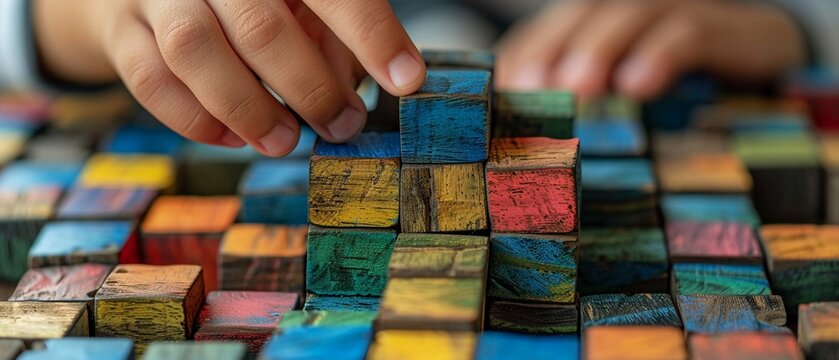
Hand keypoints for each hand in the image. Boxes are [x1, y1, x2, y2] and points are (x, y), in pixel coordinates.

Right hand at [34, 0, 425, 155]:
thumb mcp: (298, 3)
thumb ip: (330, 36)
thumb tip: (352, 88)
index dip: (371, 33)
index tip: (406, 79)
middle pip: (260, 27)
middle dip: (311, 89)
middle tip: (342, 125)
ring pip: (196, 53)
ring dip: (250, 110)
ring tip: (286, 140)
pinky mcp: (121, 29)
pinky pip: (152, 82)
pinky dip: (198, 121)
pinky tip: (235, 137)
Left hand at [496, 0, 805, 99]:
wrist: (768, 68)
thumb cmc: (678, 95)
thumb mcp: (621, 109)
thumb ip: (582, 112)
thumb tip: (528, 147)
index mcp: (597, 27)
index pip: (548, 34)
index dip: (525, 58)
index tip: (506, 95)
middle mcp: (630, 12)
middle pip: (578, 15)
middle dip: (551, 51)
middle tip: (534, 90)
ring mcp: (674, 14)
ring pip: (626, 13)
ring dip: (598, 49)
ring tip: (579, 90)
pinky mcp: (722, 27)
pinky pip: (688, 31)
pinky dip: (660, 55)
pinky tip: (640, 86)